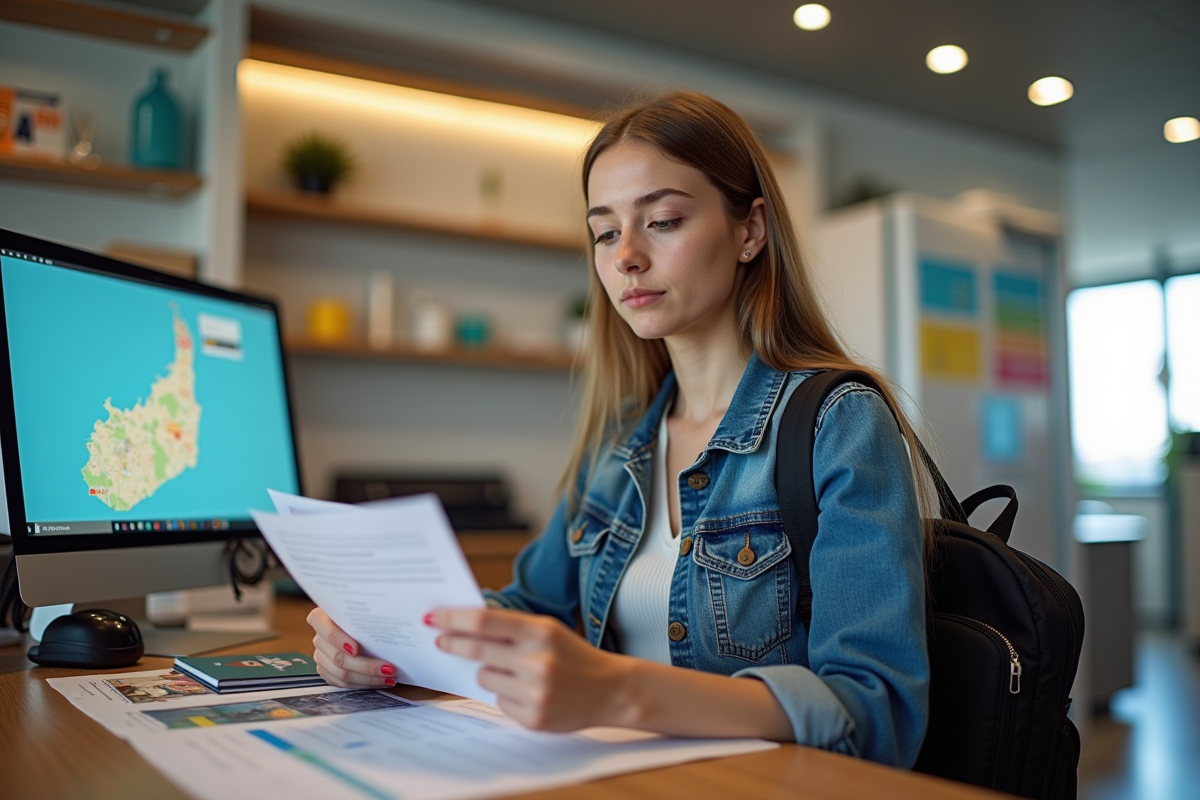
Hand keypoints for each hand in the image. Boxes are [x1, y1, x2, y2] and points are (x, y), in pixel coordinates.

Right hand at [307, 607, 396, 687]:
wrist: (354, 620)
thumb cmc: (362, 611)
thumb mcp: (364, 605)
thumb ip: (372, 611)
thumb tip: (403, 616)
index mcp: (322, 617)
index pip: (326, 630)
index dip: (339, 640)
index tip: (356, 648)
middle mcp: (319, 638)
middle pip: (339, 658)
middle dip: (366, 666)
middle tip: (388, 668)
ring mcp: (321, 656)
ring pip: (341, 674)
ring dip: (368, 678)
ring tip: (389, 677)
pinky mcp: (326, 670)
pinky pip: (342, 683)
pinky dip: (362, 683)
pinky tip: (379, 680)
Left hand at [429, 607, 633, 731]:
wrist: (610, 690)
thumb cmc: (573, 655)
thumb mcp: (548, 630)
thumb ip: (512, 626)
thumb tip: (464, 624)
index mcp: (541, 632)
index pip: (484, 622)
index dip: (453, 618)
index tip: (433, 617)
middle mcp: (537, 661)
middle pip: (476, 650)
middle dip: (453, 644)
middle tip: (440, 640)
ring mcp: (535, 692)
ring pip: (484, 677)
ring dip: (488, 672)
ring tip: (515, 672)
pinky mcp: (533, 718)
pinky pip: (498, 701)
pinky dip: (505, 694)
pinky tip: (528, 692)